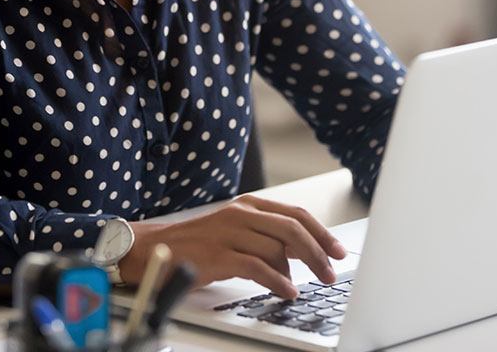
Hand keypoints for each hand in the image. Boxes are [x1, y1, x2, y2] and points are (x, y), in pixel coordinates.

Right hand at [119, 194, 346, 298]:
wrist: (158, 249)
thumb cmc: (201, 244)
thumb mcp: (237, 232)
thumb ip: (268, 238)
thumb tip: (301, 255)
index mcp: (249, 205)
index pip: (295, 213)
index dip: (321, 232)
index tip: (338, 250)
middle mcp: (241, 214)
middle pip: (292, 227)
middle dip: (318, 250)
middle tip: (331, 271)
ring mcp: (230, 232)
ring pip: (278, 247)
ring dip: (299, 269)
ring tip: (307, 285)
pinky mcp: (219, 254)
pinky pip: (258, 267)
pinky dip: (277, 281)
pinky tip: (287, 291)